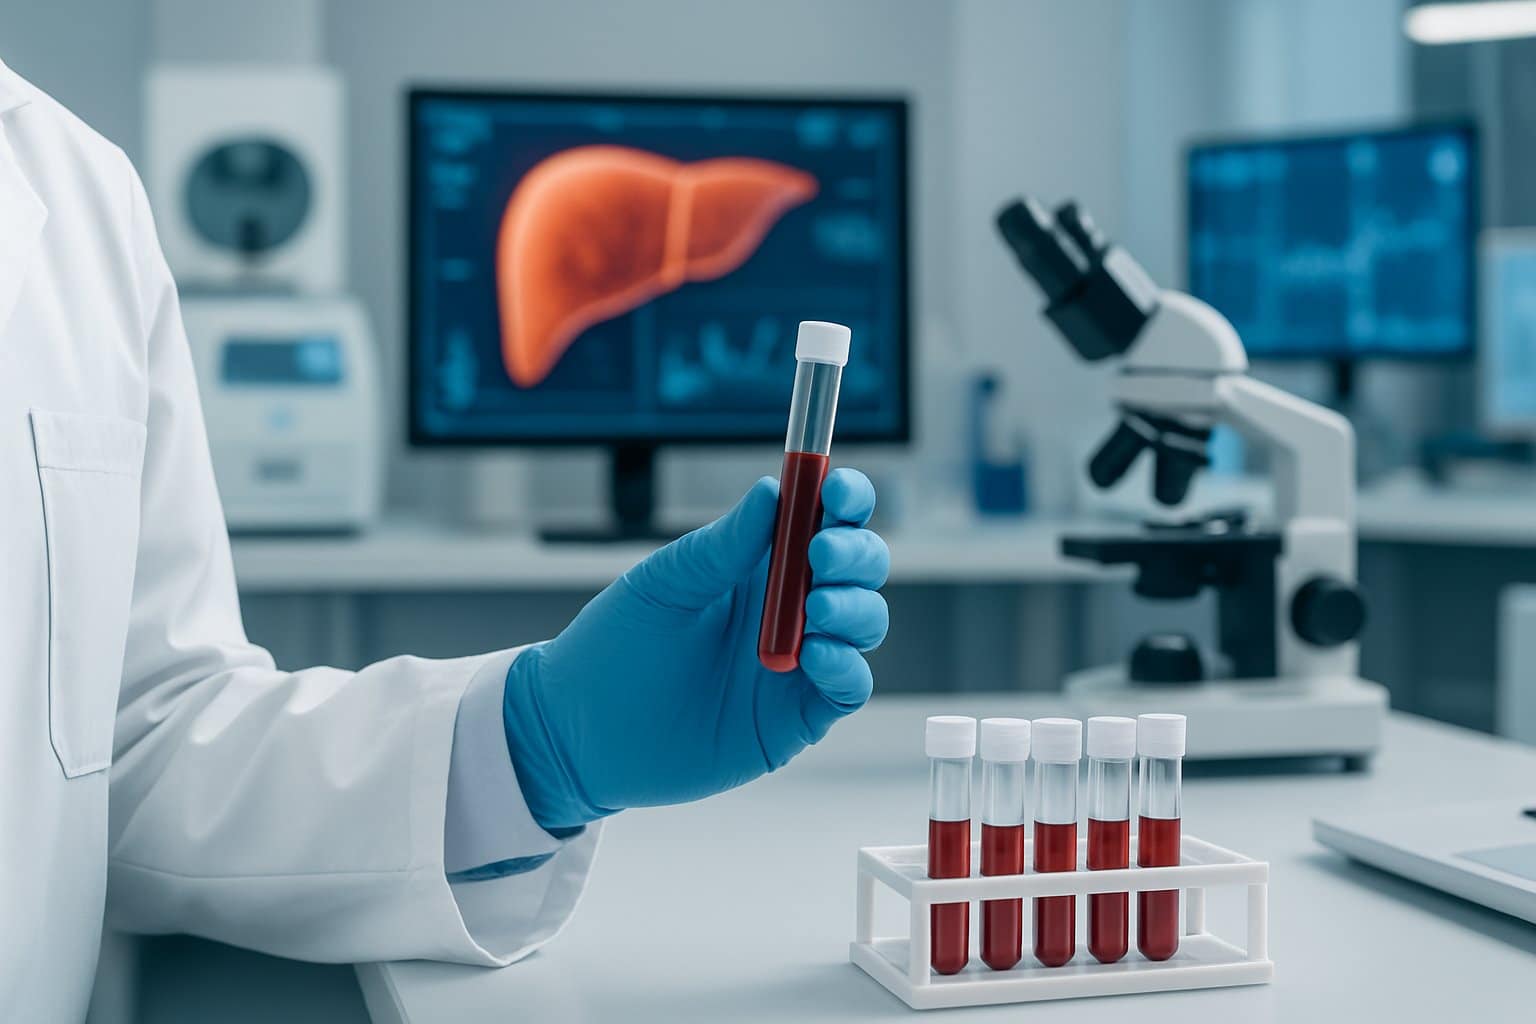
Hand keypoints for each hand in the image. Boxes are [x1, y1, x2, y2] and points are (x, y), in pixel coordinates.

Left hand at [501, 469, 889, 829]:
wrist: (581, 732)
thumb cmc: (615, 646)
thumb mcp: (665, 584)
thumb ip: (722, 545)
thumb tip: (773, 490)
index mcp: (758, 561)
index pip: (823, 518)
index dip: (843, 500)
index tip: (836, 492)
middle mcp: (788, 606)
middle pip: (859, 566)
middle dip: (855, 552)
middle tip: (820, 552)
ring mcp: (799, 661)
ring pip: (864, 621)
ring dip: (854, 606)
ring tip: (814, 607)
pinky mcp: (797, 716)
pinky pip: (848, 685)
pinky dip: (846, 665)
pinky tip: (816, 655)